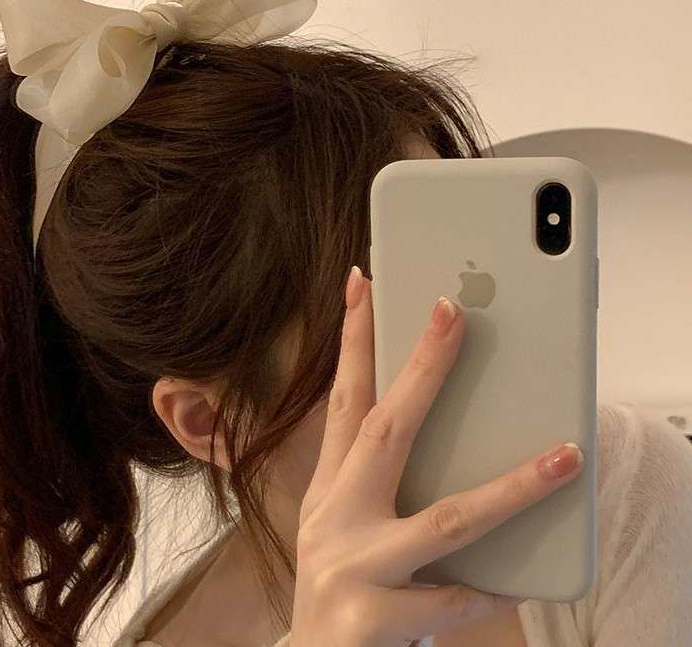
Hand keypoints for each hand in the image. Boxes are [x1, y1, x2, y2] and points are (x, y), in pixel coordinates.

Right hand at [289, 267, 584, 646]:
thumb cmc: (340, 582)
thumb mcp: (344, 521)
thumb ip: (382, 480)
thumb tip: (451, 427)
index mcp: (329, 487)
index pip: (342, 398)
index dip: (352, 339)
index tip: (363, 283)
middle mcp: (334, 518)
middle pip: (385, 429)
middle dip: (422, 368)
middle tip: (453, 314)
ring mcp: (351, 568)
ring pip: (446, 518)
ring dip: (513, 487)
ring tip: (566, 457)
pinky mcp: (372, 622)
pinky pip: (457, 600)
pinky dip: (493, 589)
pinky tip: (523, 583)